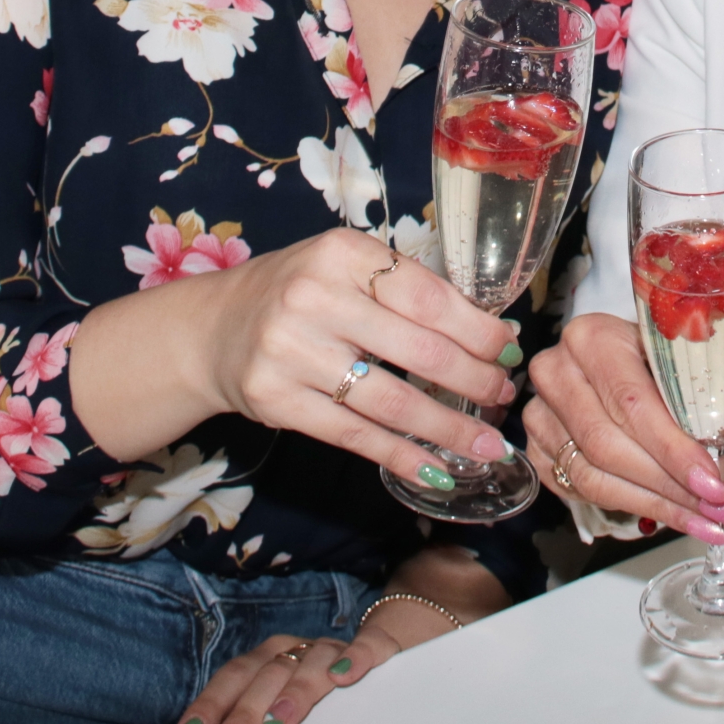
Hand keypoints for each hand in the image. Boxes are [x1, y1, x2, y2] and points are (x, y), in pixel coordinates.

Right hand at [72, 227, 520, 486]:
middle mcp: (314, 297)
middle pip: (419, 350)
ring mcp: (291, 351)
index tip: (510, 350)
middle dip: (474, 380)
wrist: (214, 329)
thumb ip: (405, 289)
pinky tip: (437, 470)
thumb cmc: (301, 292)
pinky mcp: (278, 401)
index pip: (428, 296)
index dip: (478, 330)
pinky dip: (403, 456)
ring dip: (448, 428)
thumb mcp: (348, 267)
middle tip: (505, 397)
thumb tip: (490, 333)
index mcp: (342, 253)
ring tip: (488, 445)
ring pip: (392, 401)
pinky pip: (356, 435)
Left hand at [176, 628, 397, 723]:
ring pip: (312, 663)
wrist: (369, 652)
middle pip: (267, 674)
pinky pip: (366, 647)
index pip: (232, 677)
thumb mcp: (275, 705)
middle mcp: (296, 648)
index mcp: (266, 659)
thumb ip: (249, 719)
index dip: (210, 704)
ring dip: (295, 691)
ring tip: (279, 722)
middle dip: (246, 712)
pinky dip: (355, 658)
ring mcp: (333, 649)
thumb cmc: (308, 691)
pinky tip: (344, 675)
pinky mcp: (373, 648)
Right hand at [523, 311, 723, 541]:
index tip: (714, 483)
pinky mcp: (538, 448)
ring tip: (704, 520)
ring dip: (656, 504)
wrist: (605, 359)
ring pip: (595, 475)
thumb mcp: (681, 371)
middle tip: (716, 508)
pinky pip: (582, 491)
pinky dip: (633, 508)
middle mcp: (557, 371)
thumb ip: (715, 419)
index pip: (632, 402)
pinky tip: (672, 515)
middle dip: (670, 485)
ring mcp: (540, 412)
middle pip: (609, 444)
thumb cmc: (647, 360)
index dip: (674, 449)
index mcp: (593, 338)